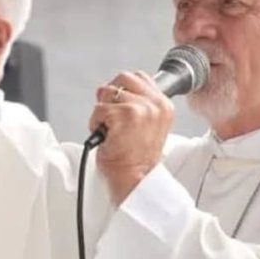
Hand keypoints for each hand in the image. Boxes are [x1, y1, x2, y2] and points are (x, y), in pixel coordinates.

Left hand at [88, 71, 173, 203]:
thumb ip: (140, 105)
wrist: (136, 181)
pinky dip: (95, 124)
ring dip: (102, 114)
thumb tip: (114, 89)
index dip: (123, 89)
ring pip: (107, 93)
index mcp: (164, 105)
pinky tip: (106, 137)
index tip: (118, 106)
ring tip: (111, 132)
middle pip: (122, 78)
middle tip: (110, 118)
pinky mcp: (124, 115)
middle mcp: (156, 104)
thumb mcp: (148, 126)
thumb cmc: (136, 159)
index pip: (139, 77)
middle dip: (110, 96)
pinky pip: (98, 109)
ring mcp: (141, 108)